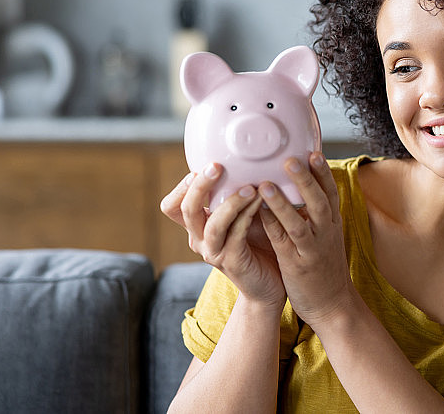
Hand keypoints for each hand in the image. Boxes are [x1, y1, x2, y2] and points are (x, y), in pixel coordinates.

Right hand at [160, 163, 284, 309]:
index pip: (173, 205)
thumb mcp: (242, 215)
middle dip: (200, 185)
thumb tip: (245, 157)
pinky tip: (261, 201)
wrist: (270, 285)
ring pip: (211, 224)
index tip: (206, 165)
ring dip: (230, 202)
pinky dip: (248, 215)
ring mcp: (214, 253)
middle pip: (185, 209)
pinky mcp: (232, 262)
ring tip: (250, 187)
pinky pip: (236, 235)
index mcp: (196, 227)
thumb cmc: (258, 244)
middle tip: (218, 167)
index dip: (183, 185)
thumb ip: (236, 194)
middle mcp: (199, 240)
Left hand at [258, 152, 354, 325]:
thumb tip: (301, 186)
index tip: (313, 151)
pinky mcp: (297, 265)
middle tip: (292, 158)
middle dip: (306, 179)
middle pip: (319, 201)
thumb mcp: (327, 236)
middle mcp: (325, 233)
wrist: (333, 304)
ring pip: (299, 223)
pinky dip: (271, 227)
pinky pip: (283, 243)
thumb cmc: (324, 265)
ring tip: (266, 185)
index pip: (330, 193)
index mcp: (332, 223)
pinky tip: (257, 213)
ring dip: (283, 203)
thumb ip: (315, 213)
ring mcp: (312, 250)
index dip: (323, 172)